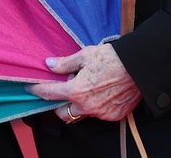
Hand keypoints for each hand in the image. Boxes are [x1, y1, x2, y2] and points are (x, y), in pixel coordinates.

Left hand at [27, 43, 142, 122]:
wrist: (139, 66)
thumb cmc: (112, 58)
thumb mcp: (84, 55)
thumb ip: (65, 63)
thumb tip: (50, 65)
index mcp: (77, 91)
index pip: (50, 94)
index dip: (37, 90)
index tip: (31, 87)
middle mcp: (87, 106)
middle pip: (63, 112)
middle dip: (58, 104)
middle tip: (61, 90)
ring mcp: (101, 113)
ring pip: (81, 114)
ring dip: (77, 105)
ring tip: (83, 88)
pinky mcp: (114, 115)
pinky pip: (98, 114)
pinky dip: (94, 106)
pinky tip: (99, 92)